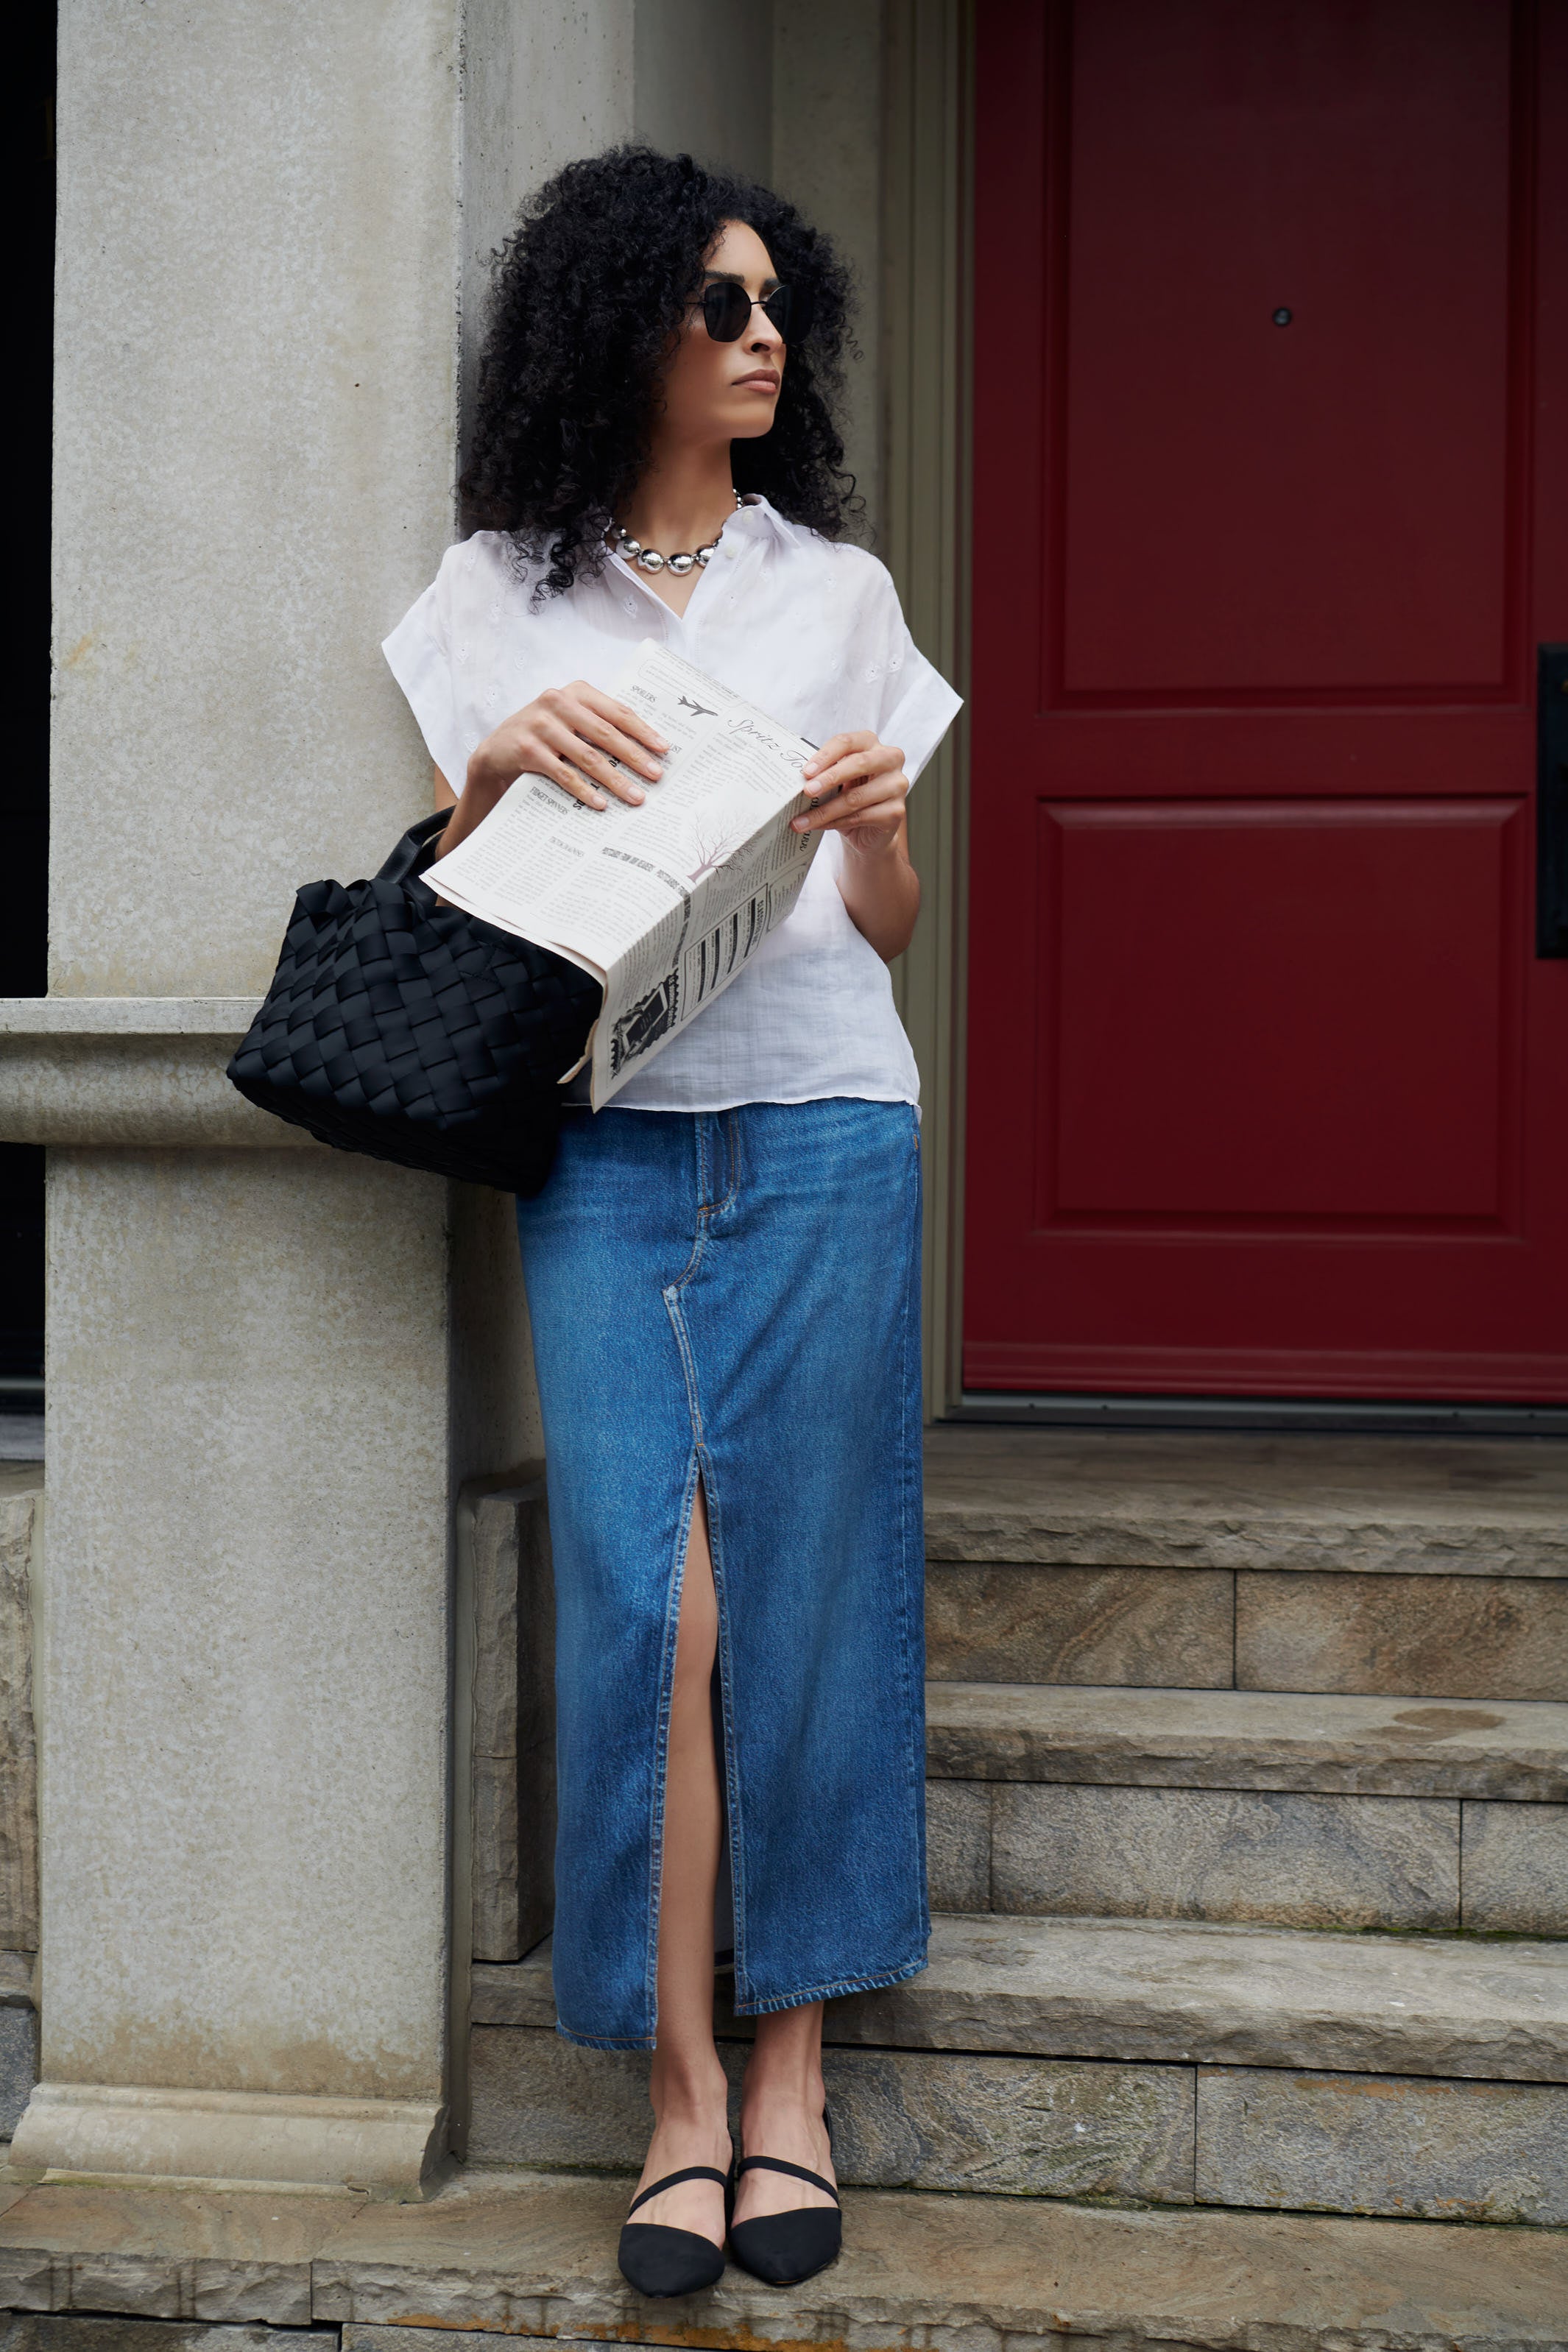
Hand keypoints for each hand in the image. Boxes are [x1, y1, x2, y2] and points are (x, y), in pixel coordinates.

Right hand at [442, 681, 668, 856]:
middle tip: (656, 776)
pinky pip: (563, 773)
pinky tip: (601, 803)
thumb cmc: (544, 737)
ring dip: (614, 779)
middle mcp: (557, 702)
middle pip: (606, 734)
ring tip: (635, 796)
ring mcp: (540, 724)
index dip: (643, 731)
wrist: (497, 751)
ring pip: (587, 756)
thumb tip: (646, 749)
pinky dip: (584, 790)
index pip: (617, 712)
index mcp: (576, 692)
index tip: (664, 750)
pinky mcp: (527, 749)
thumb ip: (598, 725)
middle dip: (635, 757)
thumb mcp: (570, 722)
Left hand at [793, 731, 908, 856]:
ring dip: (824, 810)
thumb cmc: (851, 796)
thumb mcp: (838, 779)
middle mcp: (890, 760)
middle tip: (806, 791)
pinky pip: (860, 817)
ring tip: (801, 820)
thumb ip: (825, 772)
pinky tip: (818, 826)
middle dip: (828, 778)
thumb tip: (798, 778)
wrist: (869, 831)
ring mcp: (897, 786)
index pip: (847, 742)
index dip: (825, 756)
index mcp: (872, 745)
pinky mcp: (896, 812)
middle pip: (858, 763)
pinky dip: (834, 823)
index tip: (805, 772)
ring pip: (856, 797)